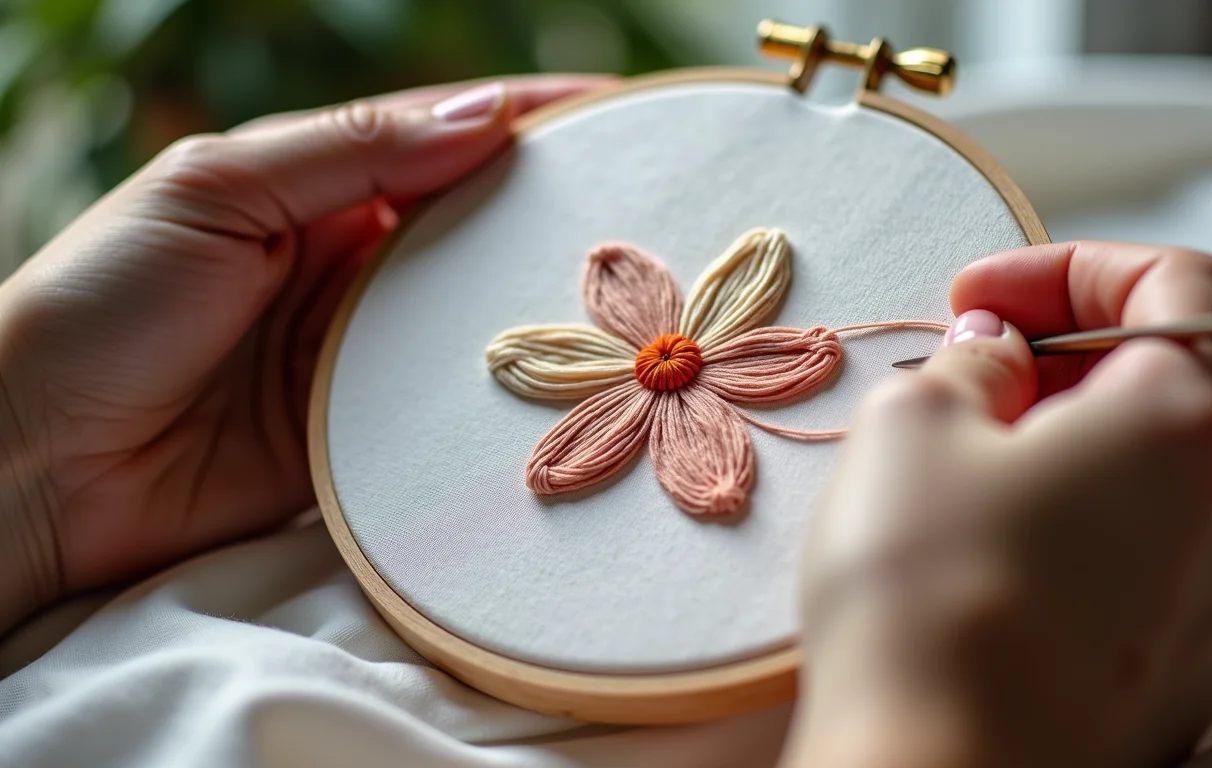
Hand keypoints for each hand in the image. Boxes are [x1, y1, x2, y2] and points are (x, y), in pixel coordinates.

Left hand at [0, 75, 611, 632]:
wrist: (35, 463)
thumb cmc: (102, 304)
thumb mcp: (215, 192)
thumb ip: (348, 153)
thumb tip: (483, 117)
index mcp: (313, 190)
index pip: (442, 141)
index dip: (530, 122)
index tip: (622, 113)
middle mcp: (349, 267)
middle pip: (475, 230)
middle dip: (558, 216)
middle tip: (652, 207)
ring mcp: (360, 354)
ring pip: (475, 321)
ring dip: (542, 311)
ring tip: (635, 299)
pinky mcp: (364, 435)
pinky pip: (447, 411)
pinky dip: (499, 400)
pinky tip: (565, 390)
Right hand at [787, 242, 1211, 767]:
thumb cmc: (925, 597)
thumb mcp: (910, 427)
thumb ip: (968, 362)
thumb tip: (995, 353)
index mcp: (1186, 425)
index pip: (1177, 288)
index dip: (1069, 270)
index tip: (981, 297)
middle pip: (1162, 391)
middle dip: (1056, 366)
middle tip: (952, 385)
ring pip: (1145, 488)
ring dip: (1061, 457)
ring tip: (954, 484)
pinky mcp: (1179, 681)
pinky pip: (1137, 572)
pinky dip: (1075, 540)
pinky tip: (988, 568)